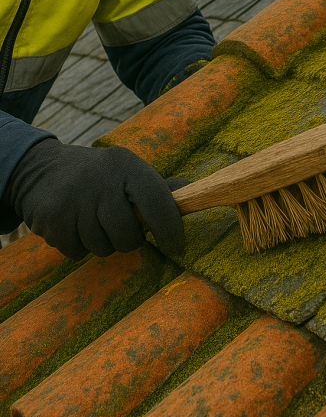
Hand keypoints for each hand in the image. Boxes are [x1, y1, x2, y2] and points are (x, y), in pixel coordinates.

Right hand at [2, 139, 188, 259]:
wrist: (41, 169)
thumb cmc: (98, 176)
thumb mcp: (127, 172)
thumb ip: (159, 188)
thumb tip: (192, 192)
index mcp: (125, 164)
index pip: (157, 200)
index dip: (170, 227)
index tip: (175, 245)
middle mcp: (101, 179)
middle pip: (129, 236)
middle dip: (127, 239)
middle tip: (116, 224)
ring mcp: (74, 200)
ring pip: (103, 248)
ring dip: (101, 242)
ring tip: (91, 219)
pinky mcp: (52, 219)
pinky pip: (77, 252)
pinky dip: (77, 245)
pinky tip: (72, 223)